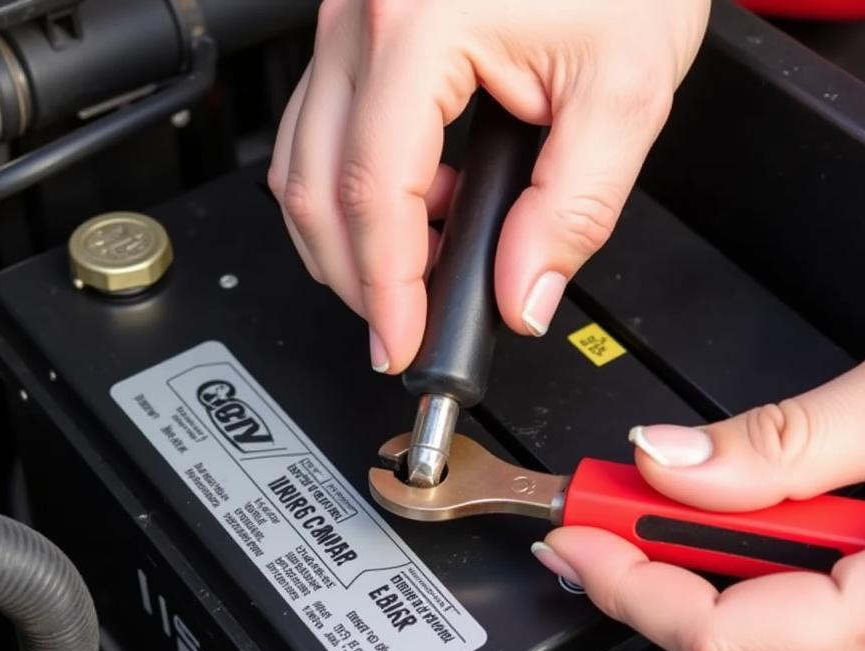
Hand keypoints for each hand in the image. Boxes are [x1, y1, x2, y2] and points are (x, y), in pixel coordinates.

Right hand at [268, 0, 709, 372]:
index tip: (403, 342)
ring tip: (416, 273)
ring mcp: (347, 21)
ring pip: (300, 165)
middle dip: (354, 279)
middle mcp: (361, 16)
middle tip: (402, 327)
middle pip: (314, 187)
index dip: (384, 288)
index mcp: (418, 22)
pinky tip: (417, 211)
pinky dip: (352, 195)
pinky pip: (319, 134)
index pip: (374, 192)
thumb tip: (521, 296)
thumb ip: (573, 210)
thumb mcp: (626, 92)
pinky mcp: (355, 34)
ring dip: (345, 242)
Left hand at [532, 364, 864, 650]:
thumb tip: (667, 460)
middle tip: (605, 522)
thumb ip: (785, 441)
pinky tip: (754, 545)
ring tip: (683, 519)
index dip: (623, 584)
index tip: (570, 535)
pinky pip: (813, 649)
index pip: (716, 635)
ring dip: (703, 591)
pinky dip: (763, 599)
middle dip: (648, 584)